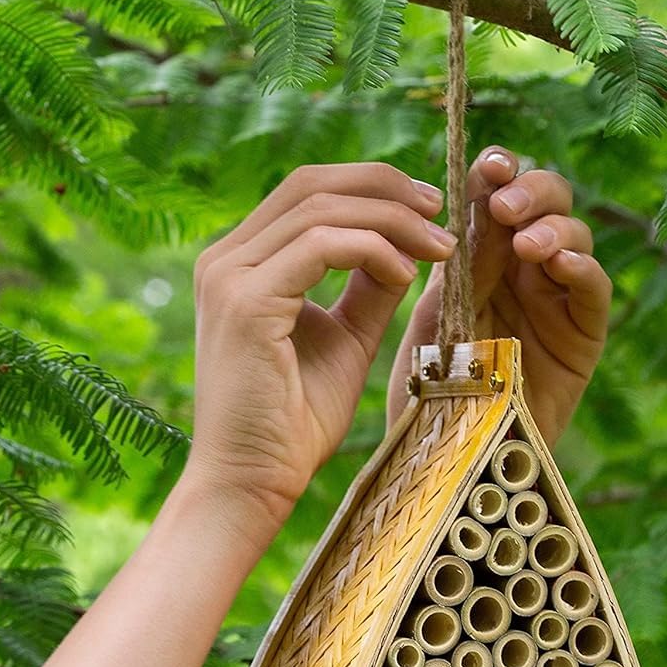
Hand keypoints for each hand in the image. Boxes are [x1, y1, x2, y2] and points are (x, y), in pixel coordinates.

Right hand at [187, 163, 456, 539]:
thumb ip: (368, 289)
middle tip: (443, 210)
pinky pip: (322, 247)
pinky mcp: (245, 302)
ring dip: (392, 220)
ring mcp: (228, 276)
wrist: (253, 482)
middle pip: (312, 184)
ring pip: (322, 210)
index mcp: (240, 263)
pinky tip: (407, 274)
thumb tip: (407, 246)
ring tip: (439, 247)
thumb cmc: (294, 422)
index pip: (307, 192)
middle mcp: (224, 259)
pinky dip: (373, 250)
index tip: (430, 207)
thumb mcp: (346, 340)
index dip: (372, 185)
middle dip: (387, 188)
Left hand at [388, 147, 610, 444]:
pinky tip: (559, 263)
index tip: (487, 165)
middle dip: (530, 191)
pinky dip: (582, 267)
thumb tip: (475, 194)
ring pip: (575, 235)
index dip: (498, 171)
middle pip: (546, 201)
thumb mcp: (437, 313)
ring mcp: (557, 299)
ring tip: (527, 244)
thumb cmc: (434, 387)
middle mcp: (524, 268)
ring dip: (553, 227)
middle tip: (504, 205)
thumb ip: (459, 260)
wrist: (450, 455)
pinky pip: (595, 290)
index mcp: (482, 254)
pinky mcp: (583, 336)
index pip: (498, 194)